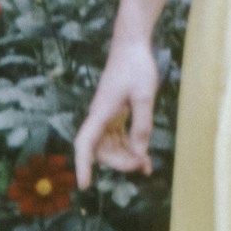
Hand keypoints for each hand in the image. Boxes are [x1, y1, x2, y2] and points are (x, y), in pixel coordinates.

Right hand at [74, 40, 158, 188]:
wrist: (131, 45)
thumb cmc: (137, 66)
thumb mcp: (145, 96)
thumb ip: (142, 125)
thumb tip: (139, 154)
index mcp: (101, 112)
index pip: (85, 144)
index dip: (83, 165)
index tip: (84, 185)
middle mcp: (99, 117)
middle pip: (100, 151)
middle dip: (119, 163)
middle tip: (143, 165)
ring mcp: (106, 116)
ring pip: (109, 147)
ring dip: (125, 158)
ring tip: (147, 166)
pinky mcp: (114, 114)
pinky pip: (117, 138)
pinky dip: (129, 149)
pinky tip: (144, 159)